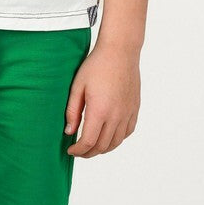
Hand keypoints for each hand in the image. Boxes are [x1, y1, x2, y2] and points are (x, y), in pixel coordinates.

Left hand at [63, 41, 140, 156]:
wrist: (120, 52)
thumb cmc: (96, 65)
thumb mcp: (77, 87)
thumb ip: (72, 112)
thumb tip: (69, 132)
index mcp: (100, 110)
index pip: (88, 142)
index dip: (78, 151)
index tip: (70, 150)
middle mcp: (116, 115)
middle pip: (103, 146)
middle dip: (89, 153)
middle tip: (79, 151)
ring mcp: (128, 113)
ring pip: (116, 142)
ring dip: (103, 149)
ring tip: (92, 146)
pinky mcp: (134, 108)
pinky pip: (127, 132)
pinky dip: (117, 139)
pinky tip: (109, 136)